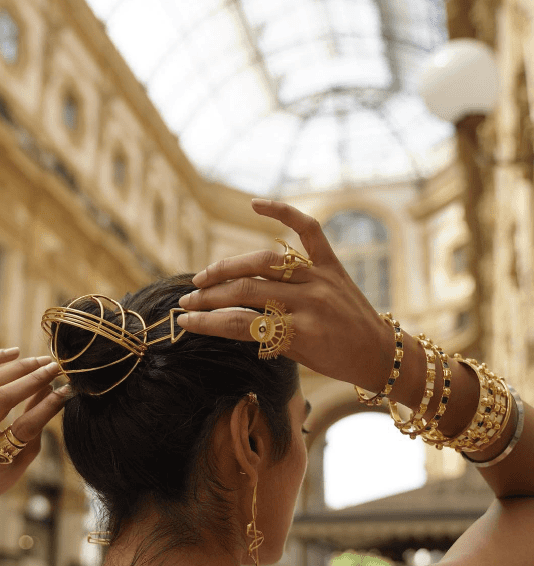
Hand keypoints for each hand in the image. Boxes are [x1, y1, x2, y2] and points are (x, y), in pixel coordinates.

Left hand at [0, 349, 69, 508]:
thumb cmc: (6, 469)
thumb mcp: (26, 456)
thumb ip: (38, 424)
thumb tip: (55, 388)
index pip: (24, 426)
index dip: (48, 406)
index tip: (67, 389)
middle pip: (1, 399)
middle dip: (31, 380)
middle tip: (55, 368)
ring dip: (16, 368)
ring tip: (39, 361)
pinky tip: (14, 353)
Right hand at [177, 199, 392, 390]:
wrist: (381, 352)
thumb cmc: (337, 361)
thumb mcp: (298, 357)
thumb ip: (265, 335)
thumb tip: (221, 319)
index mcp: (302, 332)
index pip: (242, 324)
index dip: (208, 323)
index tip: (184, 323)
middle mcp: (312, 300)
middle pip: (247, 292)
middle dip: (210, 297)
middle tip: (187, 302)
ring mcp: (322, 277)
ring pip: (264, 263)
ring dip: (229, 267)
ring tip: (205, 277)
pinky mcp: (332, 262)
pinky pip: (307, 231)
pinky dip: (282, 212)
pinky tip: (255, 205)